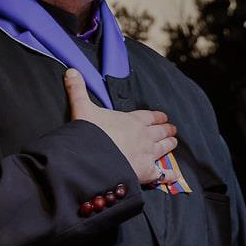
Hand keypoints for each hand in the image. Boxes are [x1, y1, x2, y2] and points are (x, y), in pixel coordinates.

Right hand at [63, 68, 178, 184]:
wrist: (93, 158)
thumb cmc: (90, 133)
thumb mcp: (82, 108)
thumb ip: (77, 90)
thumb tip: (71, 71)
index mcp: (132, 120)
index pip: (150, 116)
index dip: (157, 116)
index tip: (163, 117)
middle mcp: (144, 136)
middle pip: (160, 131)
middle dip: (166, 129)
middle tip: (172, 129)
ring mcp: (147, 154)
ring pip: (164, 148)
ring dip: (170, 145)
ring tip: (174, 143)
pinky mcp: (147, 172)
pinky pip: (162, 174)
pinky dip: (168, 175)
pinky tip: (173, 175)